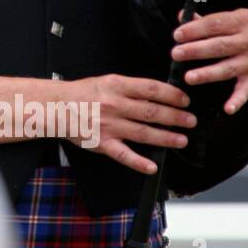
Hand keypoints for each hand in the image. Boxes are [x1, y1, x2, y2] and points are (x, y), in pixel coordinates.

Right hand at [64, 74, 196, 174]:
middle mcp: (114, 105)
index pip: (151, 89)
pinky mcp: (102, 143)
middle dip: (175, 117)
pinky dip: (139, 162)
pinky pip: (123, 154)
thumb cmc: (82, 94)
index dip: (172, 95)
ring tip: (181, 139)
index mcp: (116, 86)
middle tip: (190, 121)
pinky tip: (152, 166)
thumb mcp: (107, 81)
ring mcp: (109, 125)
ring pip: (143, 132)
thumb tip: (158, 94)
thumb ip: (131, 88)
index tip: (185, 100)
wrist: (57, 107)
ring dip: (165, 137)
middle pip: (151, 112)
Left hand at [170, 8, 247, 115]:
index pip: (215, 24)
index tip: (177, 35)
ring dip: (208, 74)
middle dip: (196, 50)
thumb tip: (182, 15)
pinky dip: (238, 100)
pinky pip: (247, 90)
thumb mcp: (234, 18)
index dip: (195, 29)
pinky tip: (227, 109)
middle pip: (220, 46)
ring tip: (188, 78)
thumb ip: (207, 20)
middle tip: (176, 54)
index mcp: (242, 20)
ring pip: (229, 68)